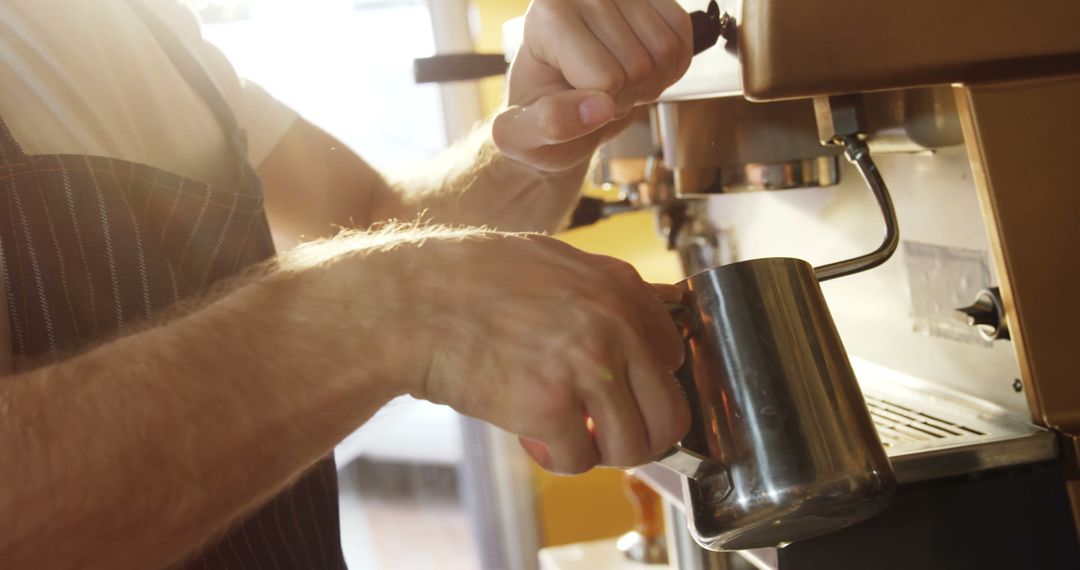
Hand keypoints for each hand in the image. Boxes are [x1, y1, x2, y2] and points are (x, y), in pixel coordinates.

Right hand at [395, 232, 689, 473]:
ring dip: (601, 451)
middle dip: (638, 432)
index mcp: (619, 288)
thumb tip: (652, 310)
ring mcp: (586, 369)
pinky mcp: (550, 408)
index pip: (675, 358)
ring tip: (568, 435)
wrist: (412, 302)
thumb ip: (605, 289)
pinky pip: (580, 461)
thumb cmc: (469, 279)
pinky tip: (530, 435)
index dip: (646, 384)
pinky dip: (557, 459)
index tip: (622, 395)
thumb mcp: (553, 261)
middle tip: (603, 432)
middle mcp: (615, 326)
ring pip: (635, 446)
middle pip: (670, 413)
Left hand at [493, 0, 693, 172]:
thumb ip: (549, 124)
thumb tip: (599, 106)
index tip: (576, 102)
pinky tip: (644, 70)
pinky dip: (672, 64)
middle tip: (598, 96)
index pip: (606, 77)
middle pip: (639, 66)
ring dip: (651, 82)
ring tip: (618, 83)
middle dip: (627, 96)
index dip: (602, 107)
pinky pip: (682, 32)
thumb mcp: (525, 137)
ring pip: (666, 51)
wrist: (562, 102)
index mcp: (545, 17)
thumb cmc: (537, 119)